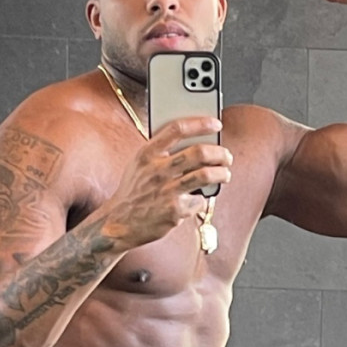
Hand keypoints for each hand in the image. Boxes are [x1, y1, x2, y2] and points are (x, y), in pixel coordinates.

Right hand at [103, 117, 231, 248]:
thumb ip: (160, 151)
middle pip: (198, 152)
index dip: (200, 123)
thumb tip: (194, 141)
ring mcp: (166, 191)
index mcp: (147, 153)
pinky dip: (201, 199)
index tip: (216, 123)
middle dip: (219, 153)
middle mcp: (157, 170)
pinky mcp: (174, 211)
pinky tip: (196, 199)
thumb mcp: (139, 164)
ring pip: (205, 175)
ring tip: (226, 174)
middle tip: (226, 156)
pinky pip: (199, 200)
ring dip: (222, 173)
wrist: (119, 222)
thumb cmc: (134, 190)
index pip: (177, 129)